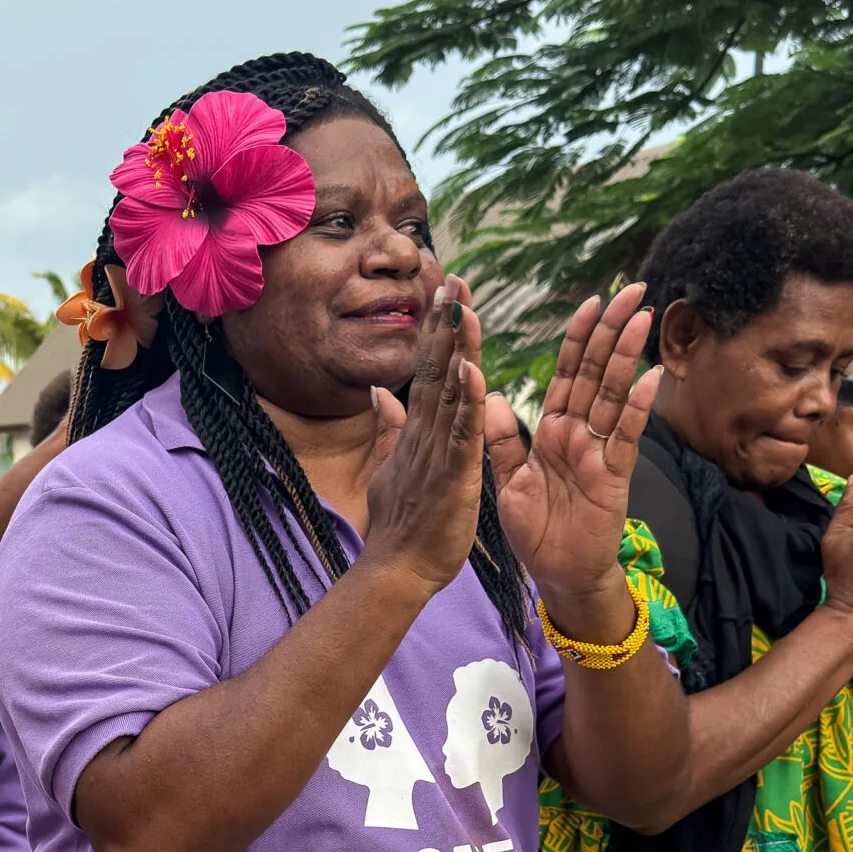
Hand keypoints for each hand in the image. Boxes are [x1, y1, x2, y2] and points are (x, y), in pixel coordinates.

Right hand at [357, 280, 487, 596]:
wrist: (397, 570)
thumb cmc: (402, 526)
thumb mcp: (394, 468)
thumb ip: (390, 429)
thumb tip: (379, 395)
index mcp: (418, 433)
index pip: (429, 373)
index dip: (437, 333)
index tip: (445, 295)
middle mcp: (425, 435)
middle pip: (437, 370)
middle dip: (445, 325)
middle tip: (454, 281)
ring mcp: (436, 452)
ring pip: (449, 392)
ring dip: (456, 348)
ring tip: (462, 307)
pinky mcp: (452, 476)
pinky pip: (463, 434)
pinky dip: (468, 402)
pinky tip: (473, 370)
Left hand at [491, 281, 661, 636]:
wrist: (557, 575)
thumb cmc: (536, 531)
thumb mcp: (508, 482)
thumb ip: (501, 442)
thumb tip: (487, 398)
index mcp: (551, 431)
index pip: (566, 374)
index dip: (578, 338)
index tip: (590, 302)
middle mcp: (578, 434)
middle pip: (595, 373)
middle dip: (612, 331)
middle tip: (631, 290)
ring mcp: (599, 452)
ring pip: (613, 395)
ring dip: (627, 357)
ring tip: (642, 318)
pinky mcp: (613, 476)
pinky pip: (625, 436)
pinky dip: (637, 408)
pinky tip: (649, 377)